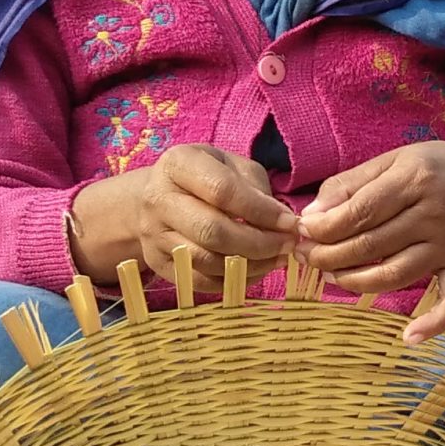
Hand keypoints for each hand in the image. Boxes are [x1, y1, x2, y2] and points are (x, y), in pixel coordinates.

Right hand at [72, 144, 297, 285]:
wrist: (154, 196)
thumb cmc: (203, 176)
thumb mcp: (230, 164)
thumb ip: (255, 186)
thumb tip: (280, 220)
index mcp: (179, 164)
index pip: (222, 191)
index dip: (261, 211)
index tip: (290, 222)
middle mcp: (159, 199)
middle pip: (212, 231)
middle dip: (259, 243)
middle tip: (287, 245)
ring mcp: (154, 235)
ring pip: (206, 261)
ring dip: (250, 264)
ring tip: (276, 258)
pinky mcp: (158, 263)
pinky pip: (199, 281)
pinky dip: (233, 280)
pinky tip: (255, 270)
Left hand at [297, 142, 444, 341]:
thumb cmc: (430, 168)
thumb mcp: (391, 160)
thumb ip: (349, 184)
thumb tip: (311, 218)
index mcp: (414, 179)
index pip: (360, 211)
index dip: (325, 227)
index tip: (301, 232)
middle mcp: (434, 213)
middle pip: (371, 245)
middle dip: (329, 255)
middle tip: (306, 256)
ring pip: (395, 274)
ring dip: (356, 282)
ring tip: (331, 276)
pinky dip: (435, 322)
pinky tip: (410, 338)